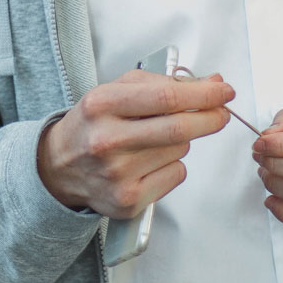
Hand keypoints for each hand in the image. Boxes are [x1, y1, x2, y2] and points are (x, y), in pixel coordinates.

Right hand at [37, 71, 235, 217]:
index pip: (167, 97)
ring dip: (183, 141)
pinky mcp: (128, 200)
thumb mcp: (117, 90)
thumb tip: (211, 82)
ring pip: (179, 151)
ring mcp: (117, 174)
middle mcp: (107, 140)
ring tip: (158, 138)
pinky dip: (173, 164)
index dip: (203, 94)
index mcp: (102, 104)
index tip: (223, 90)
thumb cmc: (94, 124)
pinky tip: (150, 161)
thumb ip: (164, 83)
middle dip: (210, 118)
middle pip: (179, 129)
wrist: (60, 166)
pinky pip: (175, 175)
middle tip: (222, 112)